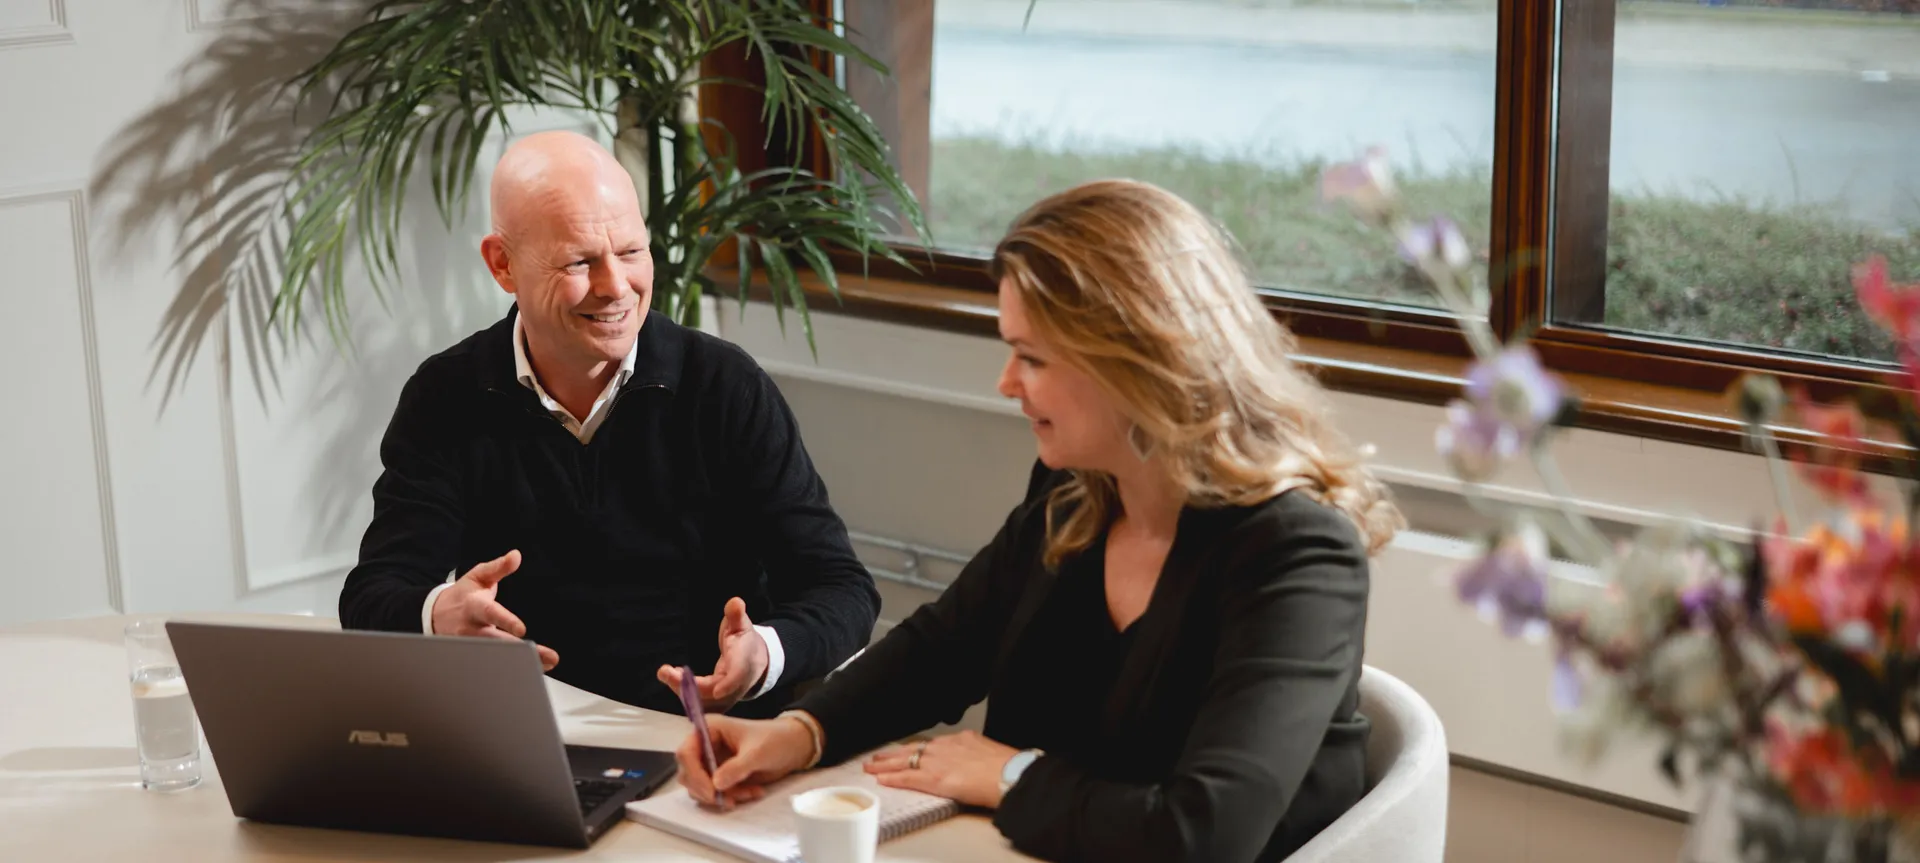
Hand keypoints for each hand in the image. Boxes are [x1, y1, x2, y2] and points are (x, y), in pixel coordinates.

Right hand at [429, 550, 558, 669]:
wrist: (435, 615)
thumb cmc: (463, 595)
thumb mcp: (478, 576)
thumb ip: (498, 567)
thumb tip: (516, 556)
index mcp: (474, 606)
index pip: (491, 613)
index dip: (506, 621)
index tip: (522, 630)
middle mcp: (471, 629)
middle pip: (497, 643)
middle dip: (523, 651)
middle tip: (547, 657)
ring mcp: (470, 647)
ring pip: (495, 658)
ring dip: (521, 664)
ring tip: (545, 666)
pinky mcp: (471, 657)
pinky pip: (492, 665)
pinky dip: (511, 670)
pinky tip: (530, 672)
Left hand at [656, 597, 768, 712]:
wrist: (755, 662)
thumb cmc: (745, 642)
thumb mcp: (742, 625)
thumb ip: (736, 615)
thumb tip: (735, 602)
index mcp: (745, 664)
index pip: (738, 677)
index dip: (729, 684)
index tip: (716, 690)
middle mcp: (736, 686)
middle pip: (714, 693)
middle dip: (689, 686)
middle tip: (666, 672)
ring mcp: (726, 698)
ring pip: (704, 703)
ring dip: (682, 691)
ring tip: (666, 673)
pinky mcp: (716, 703)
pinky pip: (700, 705)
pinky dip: (684, 694)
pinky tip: (671, 678)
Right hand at [674, 714, 815, 808]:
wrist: (793, 748)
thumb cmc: (775, 740)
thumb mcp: (758, 752)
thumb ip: (736, 767)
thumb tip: (716, 784)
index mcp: (708, 729)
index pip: (686, 753)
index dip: (694, 774)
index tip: (712, 791)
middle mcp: (704, 745)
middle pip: (688, 774)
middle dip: (707, 791)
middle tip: (730, 800)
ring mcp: (711, 762)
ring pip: (700, 788)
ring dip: (722, 796)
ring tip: (749, 793)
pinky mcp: (719, 777)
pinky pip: (714, 794)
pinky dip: (731, 798)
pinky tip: (753, 792)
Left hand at [865, 731, 1019, 808]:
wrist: (1009, 773)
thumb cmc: (1006, 765)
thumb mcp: (989, 750)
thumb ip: (975, 752)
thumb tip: (974, 760)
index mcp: (960, 739)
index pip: (930, 744)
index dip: (914, 749)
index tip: (905, 751)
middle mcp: (944, 747)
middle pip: (912, 749)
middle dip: (892, 754)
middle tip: (876, 756)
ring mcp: (937, 761)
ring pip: (904, 761)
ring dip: (885, 764)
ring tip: (871, 766)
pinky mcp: (934, 778)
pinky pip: (908, 778)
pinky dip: (893, 778)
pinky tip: (881, 779)